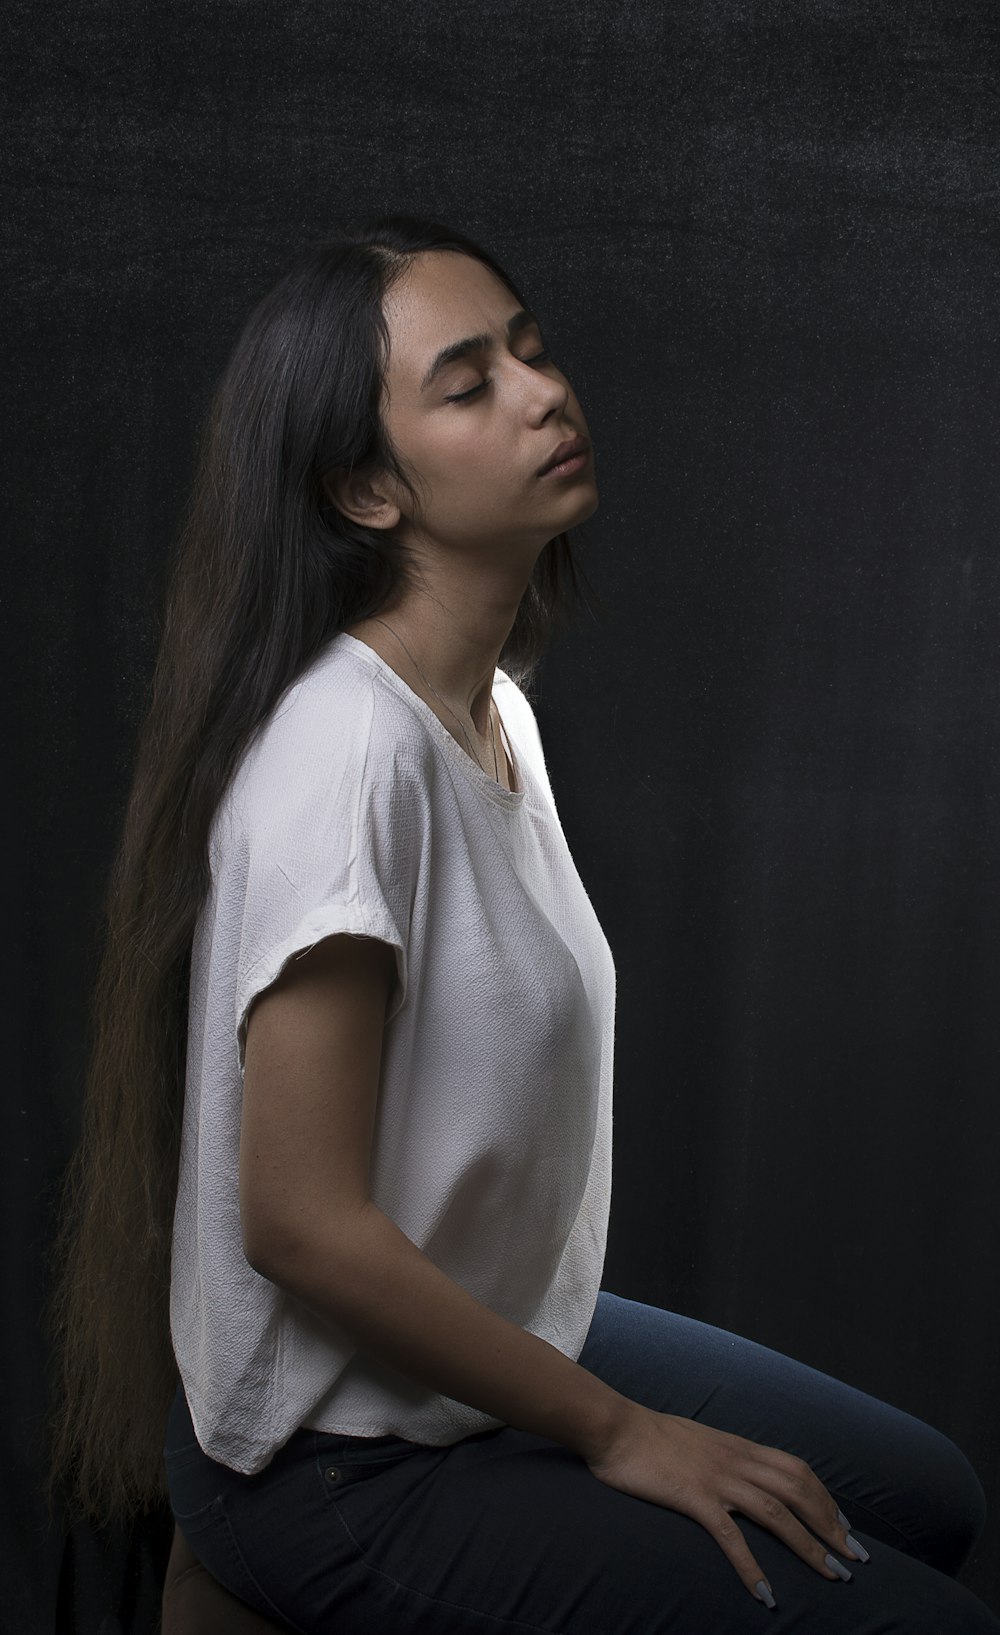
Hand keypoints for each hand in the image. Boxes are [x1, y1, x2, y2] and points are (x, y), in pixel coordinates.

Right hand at [585, 1403, 861, 1606]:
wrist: (615, 1427)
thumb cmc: (651, 1436)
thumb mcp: (699, 1440)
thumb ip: (724, 1456)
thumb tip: (742, 1474)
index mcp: (738, 1446)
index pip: (797, 1469)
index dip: (825, 1498)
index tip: (844, 1526)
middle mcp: (736, 1460)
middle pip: (798, 1491)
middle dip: (831, 1526)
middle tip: (856, 1558)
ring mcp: (717, 1479)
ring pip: (777, 1513)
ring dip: (809, 1546)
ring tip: (833, 1575)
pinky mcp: (694, 1498)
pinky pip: (731, 1537)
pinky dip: (752, 1567)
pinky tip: (766, 1593)